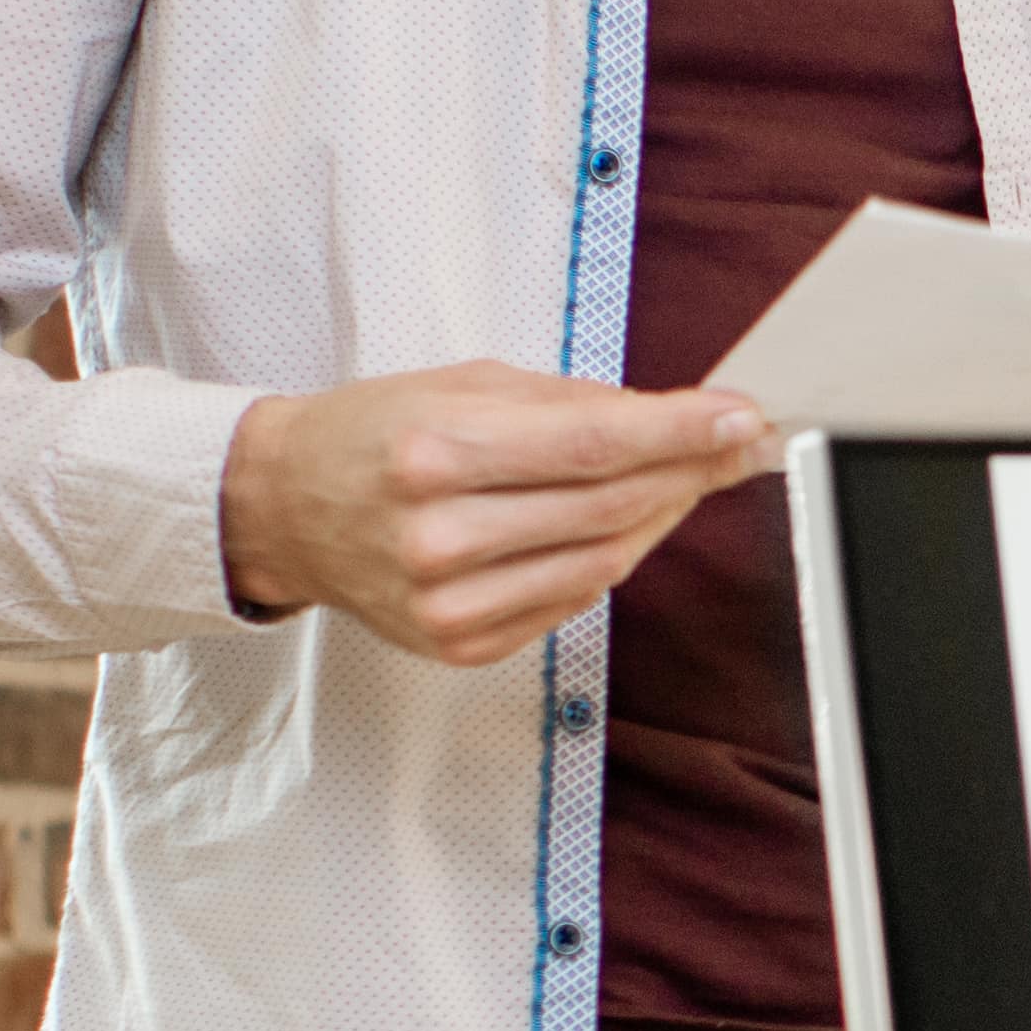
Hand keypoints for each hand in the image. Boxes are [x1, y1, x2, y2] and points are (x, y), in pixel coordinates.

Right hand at [217, 361, 763, 665]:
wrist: (287, 508)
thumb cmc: (374, 435)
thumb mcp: (464, 387)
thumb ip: (570, 403)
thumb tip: (677, 415)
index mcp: (435, 454)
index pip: (594, 445)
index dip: (682, 433)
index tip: (742, 419)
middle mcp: (439, 536)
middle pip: (609, 507)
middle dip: (690, 471)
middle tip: (737, 446)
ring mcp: (449, 602)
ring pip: (603, 563)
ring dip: (660, 518)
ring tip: (686, 479)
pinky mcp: (459, 644)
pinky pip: (571, 602)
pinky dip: (608, 560)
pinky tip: (618, 526)